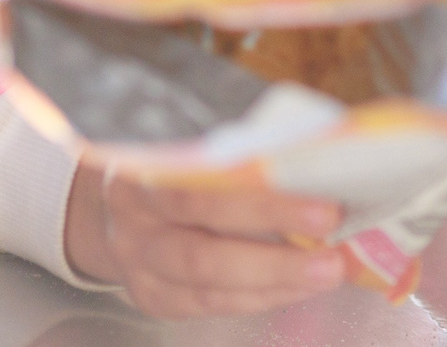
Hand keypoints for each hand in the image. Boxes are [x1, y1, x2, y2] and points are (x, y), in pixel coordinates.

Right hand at [62, 162, 348, 317]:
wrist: (115, 209)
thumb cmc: (172, 169)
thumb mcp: (186, 144)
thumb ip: (236, 147)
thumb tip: (318, 149)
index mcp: (137, 172)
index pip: (196, 189)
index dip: (257, 197)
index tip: (318, 192)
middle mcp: (132, 224)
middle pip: (202, 244)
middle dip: (273, 240)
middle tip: (331, 227)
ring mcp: (140, 266)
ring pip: (208, 281)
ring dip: (276, 276)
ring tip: (329, 267)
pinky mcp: (154, 297)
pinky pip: (212, 304)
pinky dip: (262, 295)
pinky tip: (299, 285)